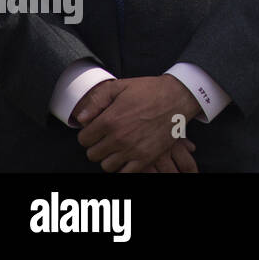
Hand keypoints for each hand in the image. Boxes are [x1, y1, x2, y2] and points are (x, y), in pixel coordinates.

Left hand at [77, 75, 203, 172]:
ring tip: (117, 146)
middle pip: (92, 154)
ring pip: (106, 166)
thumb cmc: (149, 91)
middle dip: (97, 146)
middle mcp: (119, 138)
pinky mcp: (146, 157)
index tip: (97, 129)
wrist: (179, 97)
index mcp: (110, 120)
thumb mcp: (121, 86)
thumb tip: (80, 119)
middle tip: (107, 137)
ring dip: (109, 157)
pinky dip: (123, 167)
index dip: (88, 134)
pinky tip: (127, 156)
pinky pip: (125, 173)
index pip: (83, 139)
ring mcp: (133, 150)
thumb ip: (97, 100)